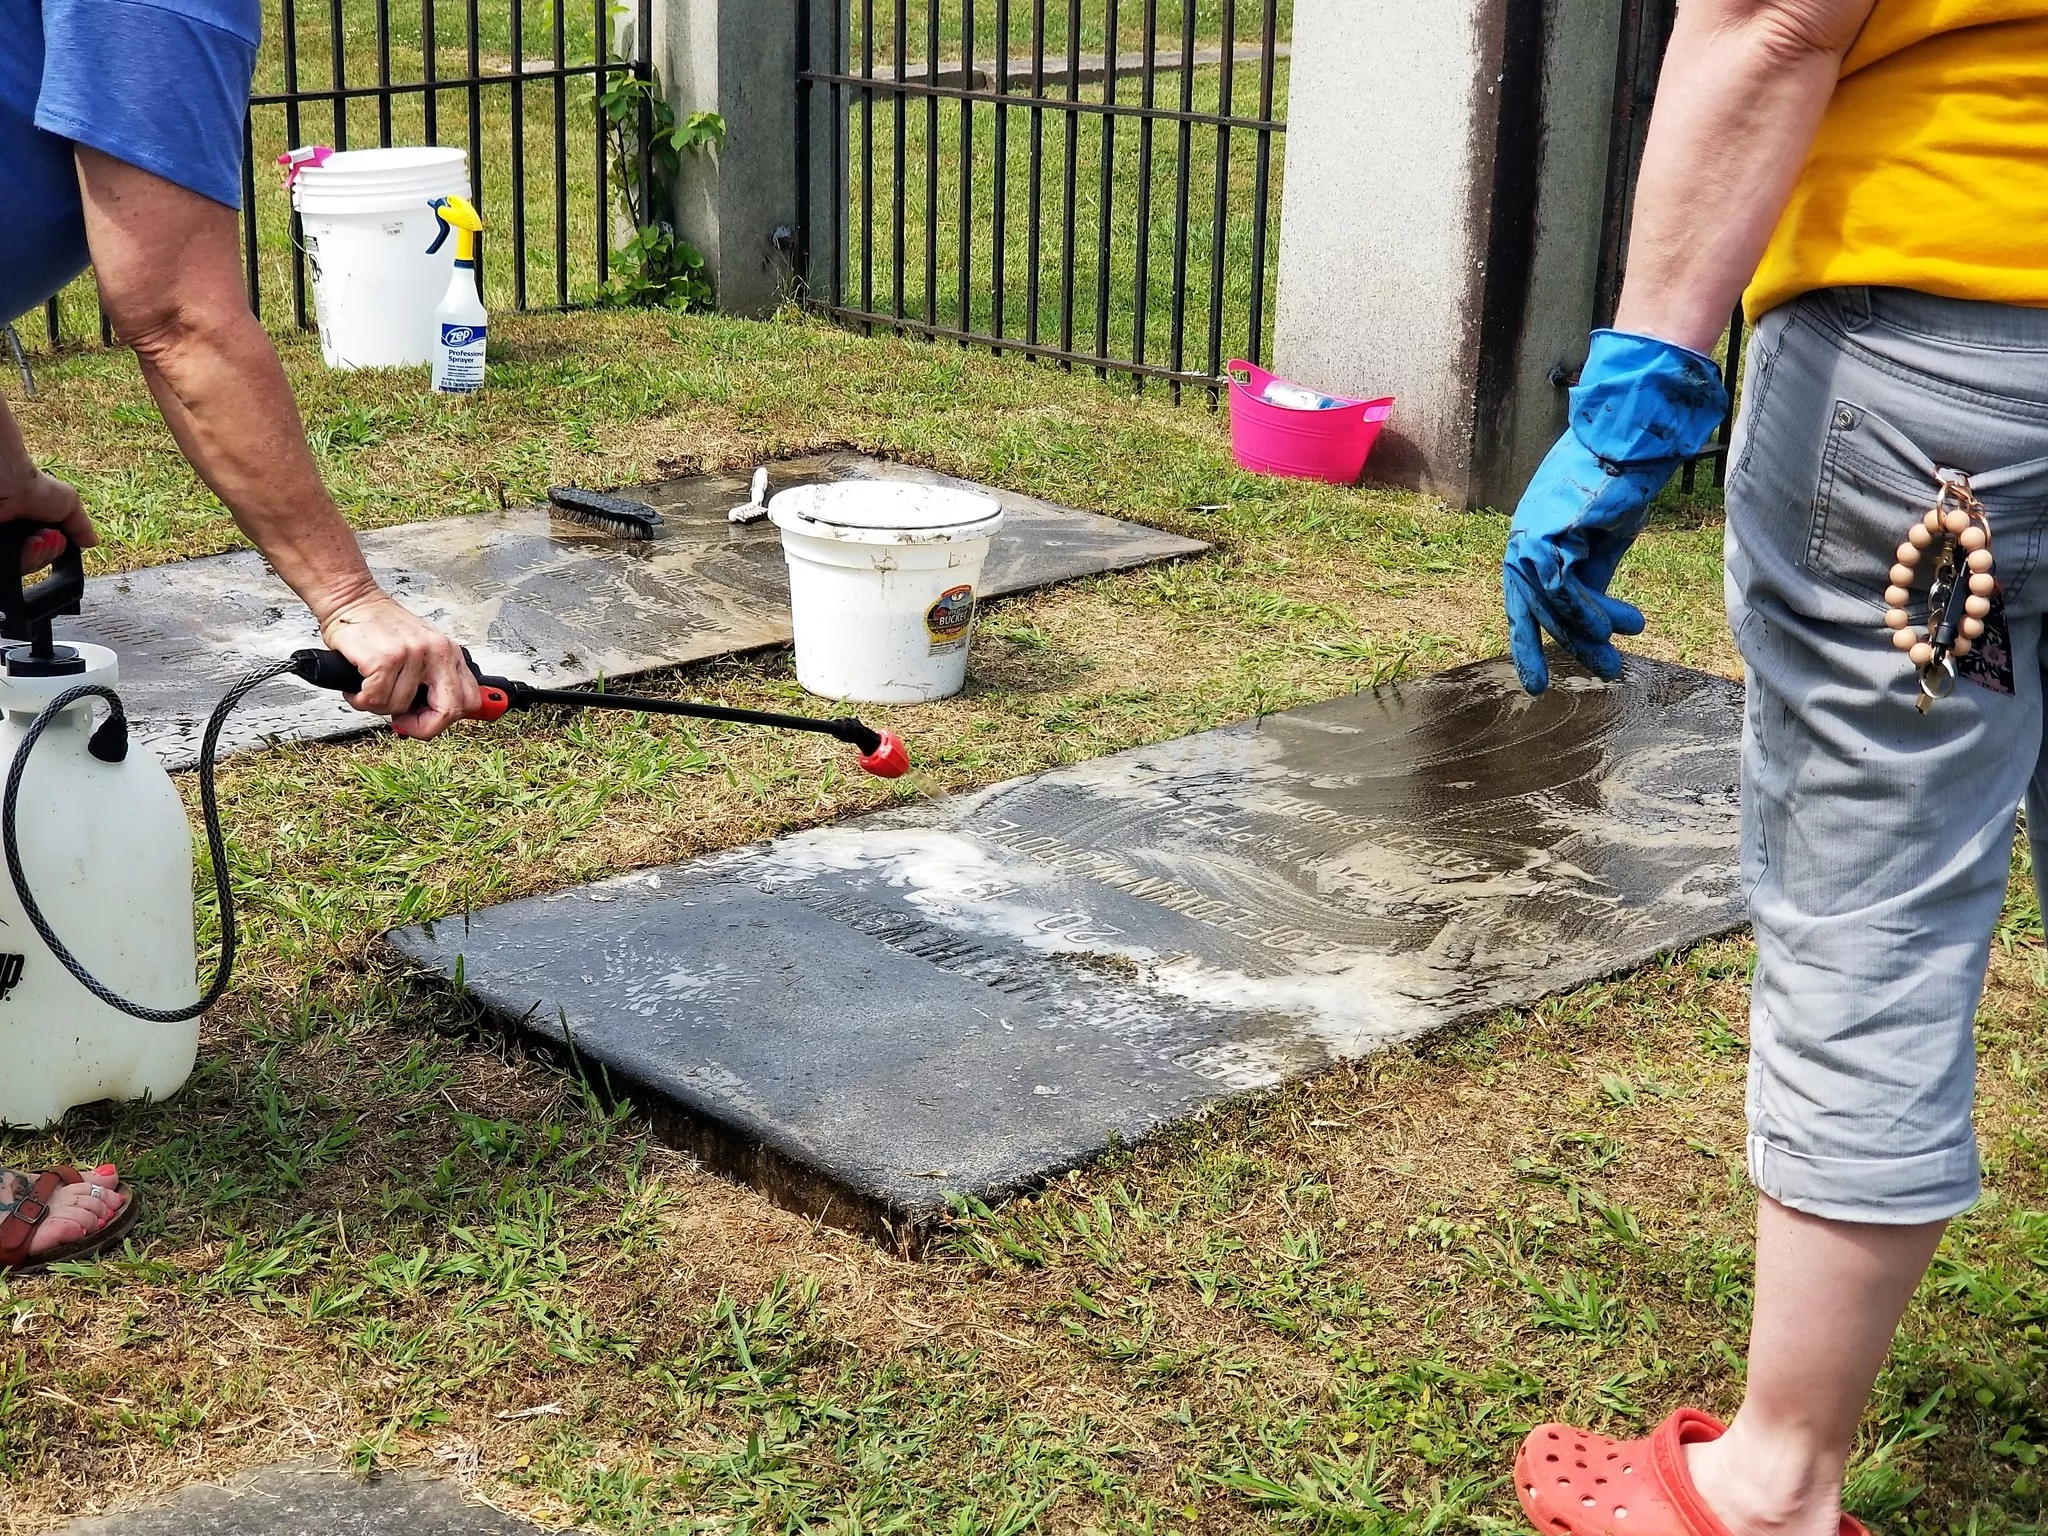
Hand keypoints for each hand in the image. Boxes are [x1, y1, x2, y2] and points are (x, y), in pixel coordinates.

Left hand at [0, 421, 97, 574]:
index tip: (59, 538)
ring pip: (25, 567)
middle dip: (49, 553)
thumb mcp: (69, 503)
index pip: (46, 552)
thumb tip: (93, 542)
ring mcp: (5, 544)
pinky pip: (11, 568)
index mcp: (30, 526)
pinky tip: (29, 544)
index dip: (56, 551)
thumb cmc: (34, 486)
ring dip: (39, 556)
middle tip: (49, 537)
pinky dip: (25, 560)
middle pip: (37, 563)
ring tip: (38, 538)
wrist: (10, 483)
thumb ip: (81, 525)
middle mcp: (15, 535)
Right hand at [318, 591, 480, 738]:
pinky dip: (361, 699)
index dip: (447, 720)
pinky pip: (375, 699)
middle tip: (403, 721)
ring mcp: (412, 655)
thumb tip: (433, 716)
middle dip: (423, 726)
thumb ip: (432, 679)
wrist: (351, 600)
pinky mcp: (385, 659)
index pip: (469, 700)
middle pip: (449, 711)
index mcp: (449, 652)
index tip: (426, 720)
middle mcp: (437, 652)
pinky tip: (358, 686)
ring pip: (400, 707)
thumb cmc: (380, 627)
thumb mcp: (420, 650)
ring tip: (370, 687)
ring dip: (378, 705)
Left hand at [1503, 329, 1727, 693]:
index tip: (1536, 681)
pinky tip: (1613, 628)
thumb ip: (1591, 580)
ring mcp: (1532, 533)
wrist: (1635, 437)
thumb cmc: (1621, 482)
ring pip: (1548, 604)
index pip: (1522, 599)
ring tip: (1618, 654)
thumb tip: (1594, 626)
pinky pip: (1562, 587)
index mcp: (1531, 541)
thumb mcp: (1602, 542)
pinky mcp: (1550, 530)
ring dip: (1587, 632)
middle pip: (1531, 608)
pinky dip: (1587, 613)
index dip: (1528, 639)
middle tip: (1598, 674)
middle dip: (1558, 647)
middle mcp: (1523, 539)